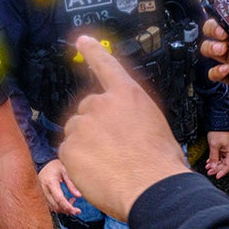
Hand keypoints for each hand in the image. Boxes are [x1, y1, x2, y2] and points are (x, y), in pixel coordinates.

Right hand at [36, 160, 81, 215]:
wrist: (43, 163)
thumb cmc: (55, 165)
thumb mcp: (65, 170)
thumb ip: (71, 183)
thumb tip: (79, 196)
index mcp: (50, 183)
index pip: (59, 199)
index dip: (68, 207)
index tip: (76, 211)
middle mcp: (44, 190)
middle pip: (56, 206)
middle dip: (67, 210)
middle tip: (77, 210)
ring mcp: (42, 193)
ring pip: (53, 207)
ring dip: (63, 209)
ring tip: (72, 201)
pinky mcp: (43, 195)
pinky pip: (50, 205)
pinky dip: (59, 206)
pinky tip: (65, 201)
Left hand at [59, 35, 188, 221]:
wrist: (153, 188)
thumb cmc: (160, 163)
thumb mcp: (154, 126)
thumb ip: (130, 117)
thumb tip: (121, 127)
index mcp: (128, 95)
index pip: (106, 65)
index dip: (93, 51)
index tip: (82, 40)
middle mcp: (102, 103)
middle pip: (87, 109)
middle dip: (94, 125)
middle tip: (113, 149)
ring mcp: (83, 124)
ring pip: (76, 132)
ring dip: (86, 145)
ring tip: (109, 164)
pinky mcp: (69, 146)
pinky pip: (68, 153)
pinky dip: (78, 163)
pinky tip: (98, 173)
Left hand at [204, 131, 228, 177]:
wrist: (218, 121)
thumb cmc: (218, 131)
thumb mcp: (214, 145)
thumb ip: (213, 157)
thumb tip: (212, 166)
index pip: (228, 165)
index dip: (222, 172)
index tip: (217, 176)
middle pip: (224, 164)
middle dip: (216, 168)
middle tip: (209, 172)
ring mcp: (226, 148)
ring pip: (221, 160)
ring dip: (214, 164)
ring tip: (207, 167)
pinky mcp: (223, 146)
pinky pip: (219, 155)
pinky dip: (214, 159)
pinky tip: (209, 161)